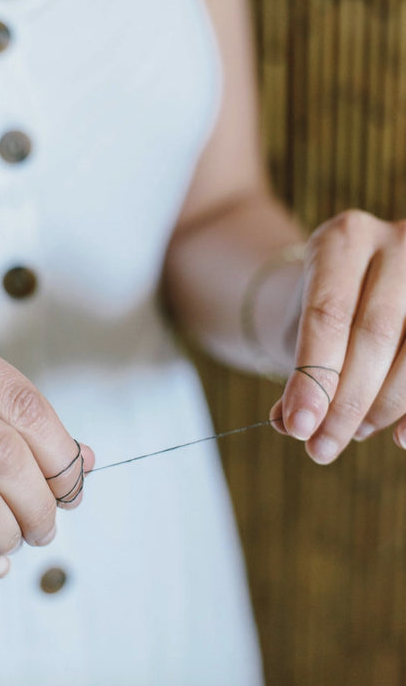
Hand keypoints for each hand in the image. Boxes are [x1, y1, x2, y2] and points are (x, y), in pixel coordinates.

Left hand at [270, 210, 405, 463]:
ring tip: (354, 435)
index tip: (297, 428)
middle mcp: (398, 241)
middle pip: (375, 334)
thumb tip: (290, 424)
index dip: (313, 375)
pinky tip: (401, 437)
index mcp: (343, 238)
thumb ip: (298, 370)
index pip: (328, 313)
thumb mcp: (301, 325)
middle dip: (347, 402)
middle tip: (321, 447)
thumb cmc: (328, 308)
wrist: (359, 280)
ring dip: (383, 407)